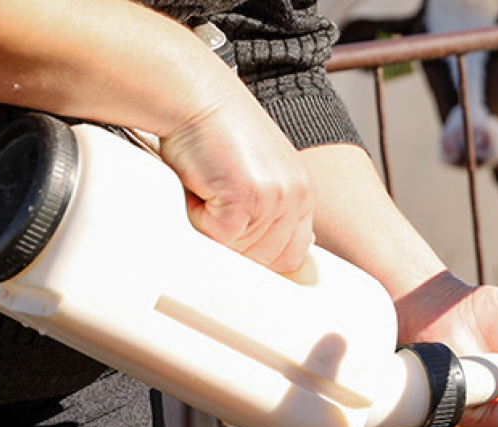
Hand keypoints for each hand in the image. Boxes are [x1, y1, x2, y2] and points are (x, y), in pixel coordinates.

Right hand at [159, 97, 314, 273]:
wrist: (195, 96)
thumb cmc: (214, 130)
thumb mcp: (256, 172)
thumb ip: (267, 210)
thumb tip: (263, 254)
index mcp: (302, 192)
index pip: (292, 254)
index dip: (260, 257)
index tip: (235, 244)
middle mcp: (296, 195)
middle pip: (265, 258)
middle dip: (232, 241)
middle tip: (213, 203)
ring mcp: (275, 196)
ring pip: (239, 249)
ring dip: (212, 225)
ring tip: (207, 186)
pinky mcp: (246, 196)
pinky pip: (217, 235)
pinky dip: (196, 215)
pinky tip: (198, 183)